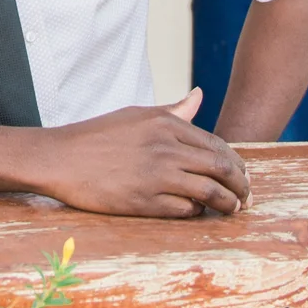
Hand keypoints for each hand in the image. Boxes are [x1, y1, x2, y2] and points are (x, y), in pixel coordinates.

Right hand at [23, 88, 250, 217]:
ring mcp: (157, 175)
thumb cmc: (97, 136)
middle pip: (221, 168)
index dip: (235, 163)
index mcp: (166, 124)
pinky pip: (185, 209)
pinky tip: (197, 212)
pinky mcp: (145, 200)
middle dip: (240, 185)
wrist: (60, 158)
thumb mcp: (136, 115)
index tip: (242, 175)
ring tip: (233, 209)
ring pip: (210, 191)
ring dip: (228, 203)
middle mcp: (166, 147)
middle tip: (246, 196)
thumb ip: (173, 110)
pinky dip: (197, 212)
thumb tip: (200, 95)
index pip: (217, 145)